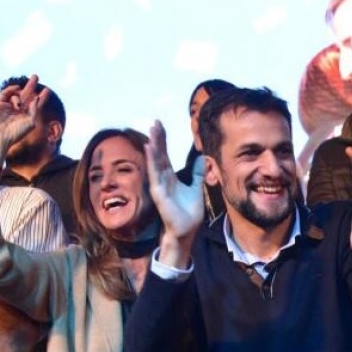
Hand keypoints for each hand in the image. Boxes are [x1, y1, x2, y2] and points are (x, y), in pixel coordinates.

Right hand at [0, 74, 48, 150]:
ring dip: (19, 98)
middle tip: (36, 76)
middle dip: (31, 86)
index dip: (42, 97)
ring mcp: (8, 106)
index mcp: (26, 115)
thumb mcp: (31, 122)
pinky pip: (6, 93)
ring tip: (19, 107)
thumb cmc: (17, 133)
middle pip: (26, 95)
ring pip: (17, 95)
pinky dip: (11, 89)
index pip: (36, 103)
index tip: (47, 90)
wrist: (1, 136)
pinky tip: (17, 88)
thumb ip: (35, 110)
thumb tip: (36, 98)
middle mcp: (18, 110)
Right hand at [145, 120, 203, 266]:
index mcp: (170, 177)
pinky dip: (152, 161)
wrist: (186, 230)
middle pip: (159, 155)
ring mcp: (159, 185)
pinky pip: (155, 174)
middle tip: (155, 122)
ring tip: (152, 130)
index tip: (160, 125)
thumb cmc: (188, 212)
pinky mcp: (159, 193)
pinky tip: (150, 148)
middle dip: (157, 138)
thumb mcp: (196, 188)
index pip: (165, 155)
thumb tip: (202, 158)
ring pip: (156, 161)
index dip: (163, 140)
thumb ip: (197, 174)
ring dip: (154, 145)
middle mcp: (163, 179)